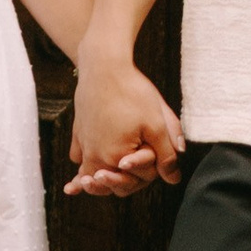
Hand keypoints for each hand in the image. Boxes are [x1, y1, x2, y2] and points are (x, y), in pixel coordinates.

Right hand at [68, 45, 184, 197]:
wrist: (103, 65)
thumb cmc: (132, 92)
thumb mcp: (156, 124)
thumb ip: (166, 154)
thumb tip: (173, 178)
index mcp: (114, 158)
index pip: (137, 179)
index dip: (151, 171)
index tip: (156, 158)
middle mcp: (94, 156)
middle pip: (111, 182)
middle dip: (124, 180)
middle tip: (133, 173)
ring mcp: (83, 145)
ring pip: (90, 172)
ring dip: (96, 181)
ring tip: (94, 184)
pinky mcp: (77, 133)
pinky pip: (79, 155)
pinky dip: (84, 162)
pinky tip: (83, 168)